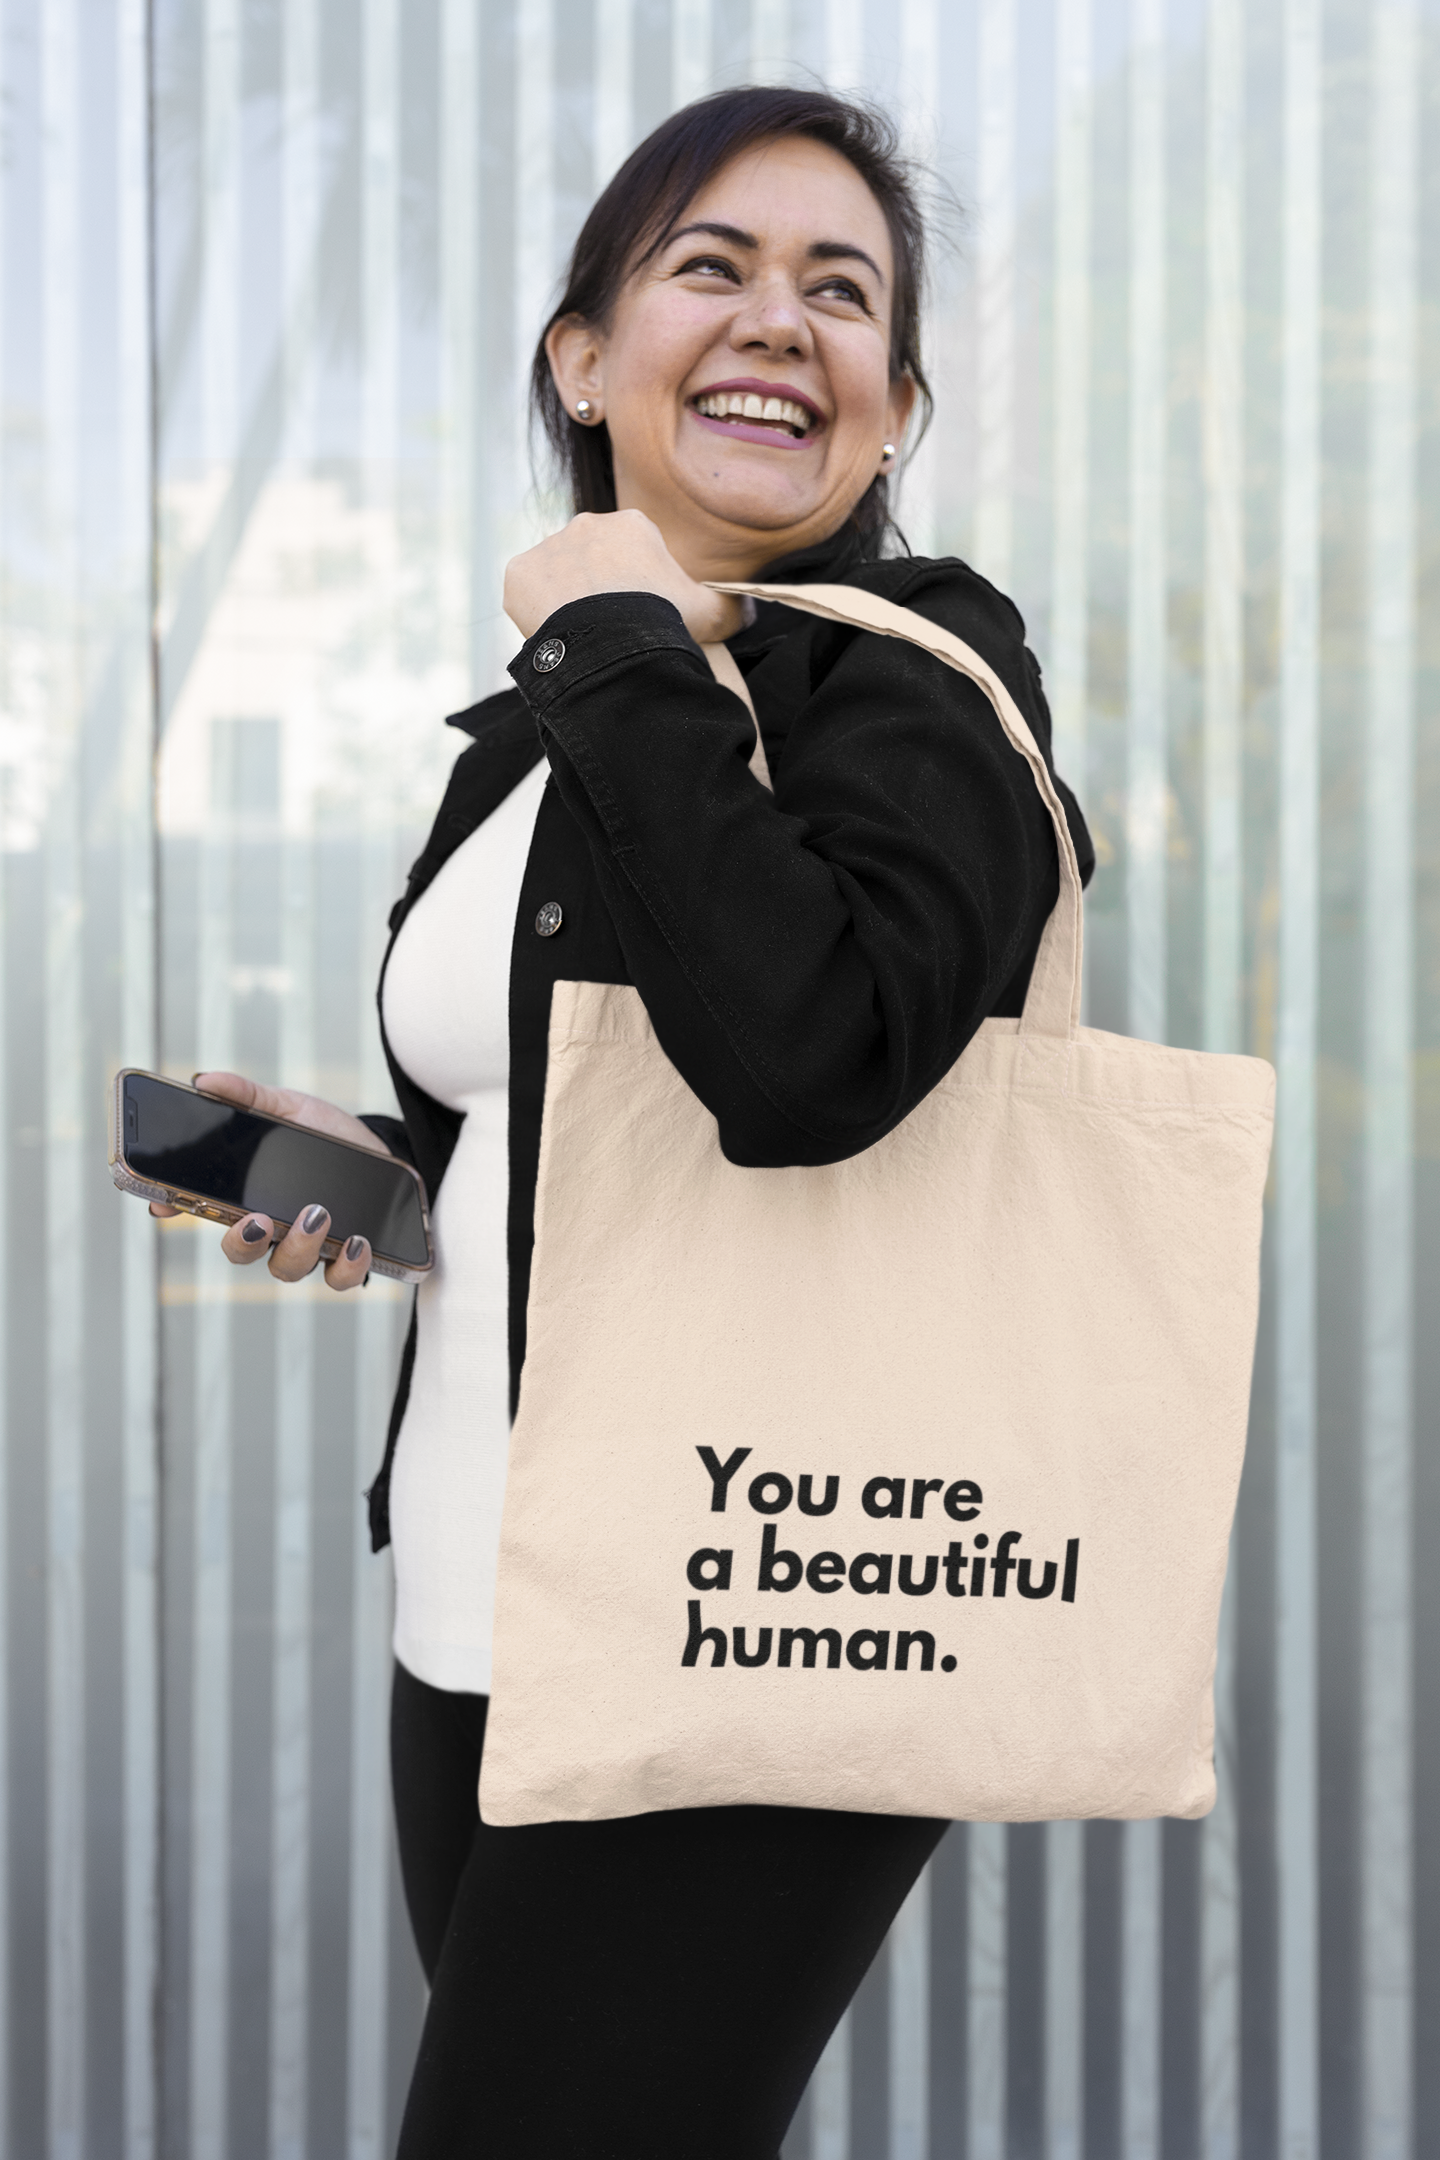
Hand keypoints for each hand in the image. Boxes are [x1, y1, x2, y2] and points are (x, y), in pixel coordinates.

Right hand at [148, 1070, 388, 1292]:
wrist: (385, 1151)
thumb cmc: (328, 1135)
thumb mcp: (290, 1109)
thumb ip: (250, 1098)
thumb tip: (206, 1081)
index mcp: (248, 1195)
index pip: (202, 1208)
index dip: (176, 1207)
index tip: (162, 1201)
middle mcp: (273, 1229)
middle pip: (242, 1252)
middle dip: (243, 1241)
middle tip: (257, 1219)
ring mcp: (308, 1248)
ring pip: (288, 1268)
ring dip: (299, 1247)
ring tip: (318, 1214)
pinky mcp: (348, 1257)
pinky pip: (340, 1278)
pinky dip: (347, 1265)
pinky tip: (356, 1241)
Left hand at [503, 509, 746, 645]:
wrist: (613, 642)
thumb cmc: (665, 620)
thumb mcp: (712, 613)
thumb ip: (730, 606)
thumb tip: (746, 609)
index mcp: (631, 524)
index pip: (631, 554)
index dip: (638, 588)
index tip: (641, 616)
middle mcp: (587, 523)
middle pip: (591, 561)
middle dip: (599, 590)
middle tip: (610, 629)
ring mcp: (549, 546)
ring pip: (556, 576)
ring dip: (565, 601)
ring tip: (582, 638)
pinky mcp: (519, 573)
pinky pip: (525, 592)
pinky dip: (536, 613)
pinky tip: (557, 637)